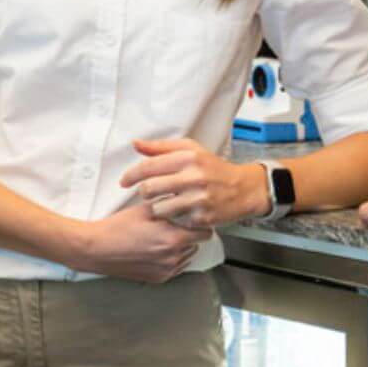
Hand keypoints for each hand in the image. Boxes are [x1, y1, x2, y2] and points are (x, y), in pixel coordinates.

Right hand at [70, 202, 212, 283]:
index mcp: (173, 239)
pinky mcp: (158, 278)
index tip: (195, 218)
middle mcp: (173, 258)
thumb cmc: (118, 228)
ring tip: (165, 236)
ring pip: (187, 256)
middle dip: (191, 234)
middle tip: (177, 224)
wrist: (97, 249)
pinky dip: (172, 258)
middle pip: (197, 245)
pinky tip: (158, 247)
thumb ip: (168, 204)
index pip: (205, 234)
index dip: (202, 223)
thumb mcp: (145, 209)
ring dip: (182, 247)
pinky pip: (175, 267)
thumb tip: (182, 199)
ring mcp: (166, 271)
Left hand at [119, 139, 269, 229]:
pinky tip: (180, 212)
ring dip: (157, 208)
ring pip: (158, 208)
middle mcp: (193, 177)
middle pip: (149, 189)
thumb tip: (136, 144)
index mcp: (188, 158)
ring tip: (166, 203)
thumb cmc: (214, 168)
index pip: (148, 166)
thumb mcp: (190, 150)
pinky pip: (174, 222)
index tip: (124, 181)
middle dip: (144, 192)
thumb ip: (161, 147)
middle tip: (148, 193)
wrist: (243, 189)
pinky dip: (174, 218)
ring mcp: (198, 200)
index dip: (131, 175)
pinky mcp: (202, 219)